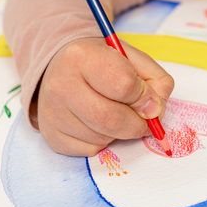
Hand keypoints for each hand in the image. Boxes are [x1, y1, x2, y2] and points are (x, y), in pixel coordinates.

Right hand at [35, 38, 173, 156]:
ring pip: (102, 137)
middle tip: (143, 119)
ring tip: (115, 113)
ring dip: (120, 132)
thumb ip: (154, 80)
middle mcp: (61, 84)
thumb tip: (155, 111)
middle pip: (112, 119)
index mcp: (82, 56)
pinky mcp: (51, 134)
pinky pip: (89, 149)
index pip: (124, 85)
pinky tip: (98, 123)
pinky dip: (103, 141)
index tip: (150, 98)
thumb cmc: (100, 62)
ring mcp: (52, 112)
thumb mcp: (132, 57)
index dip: (145, 96)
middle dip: (137, 124)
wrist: (60, 66)